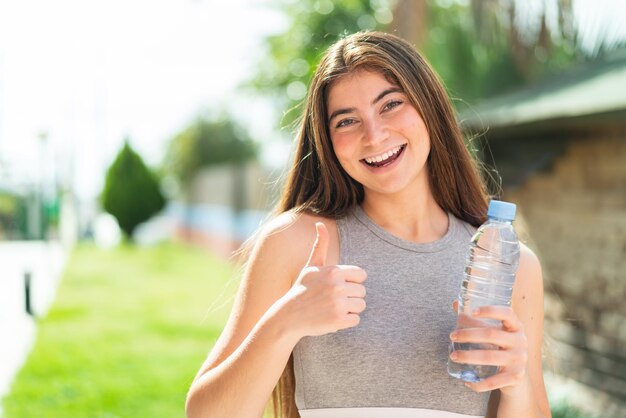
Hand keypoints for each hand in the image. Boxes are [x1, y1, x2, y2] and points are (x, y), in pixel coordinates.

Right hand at [280, 222, 366, 337]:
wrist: (289, 316)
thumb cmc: (303, 289)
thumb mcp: (311, 266)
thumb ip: (320, 245)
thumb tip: (320, 223)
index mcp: (334, 271)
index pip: (361, 275)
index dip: (351, 281)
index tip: (338, 286)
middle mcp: (337, 286)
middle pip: (362, 291)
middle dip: (350, 296)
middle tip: (332, 299)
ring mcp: (338, 304)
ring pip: (361, 305)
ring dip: (350, 309)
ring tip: (332, 308)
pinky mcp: (339, 320)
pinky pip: (356, 320)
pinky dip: (346, 321)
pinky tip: (332, 318)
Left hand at [449, 305, 528, 394]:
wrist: (517, 376)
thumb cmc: (500, 347)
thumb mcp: (493, 331)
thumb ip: (475, 319)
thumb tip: (454, 303)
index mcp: (516, 326)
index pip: (507, 313)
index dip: (490, 311)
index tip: (472, 311)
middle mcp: (521, 341)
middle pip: (491, 334)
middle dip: (468, 334)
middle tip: (452, 335)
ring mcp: (519, 360)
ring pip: (490, 356)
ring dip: (468, 356)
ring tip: (453, 356)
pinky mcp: (516, 377)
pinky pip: (494, 381)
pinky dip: (479, 383)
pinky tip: (466, 381)